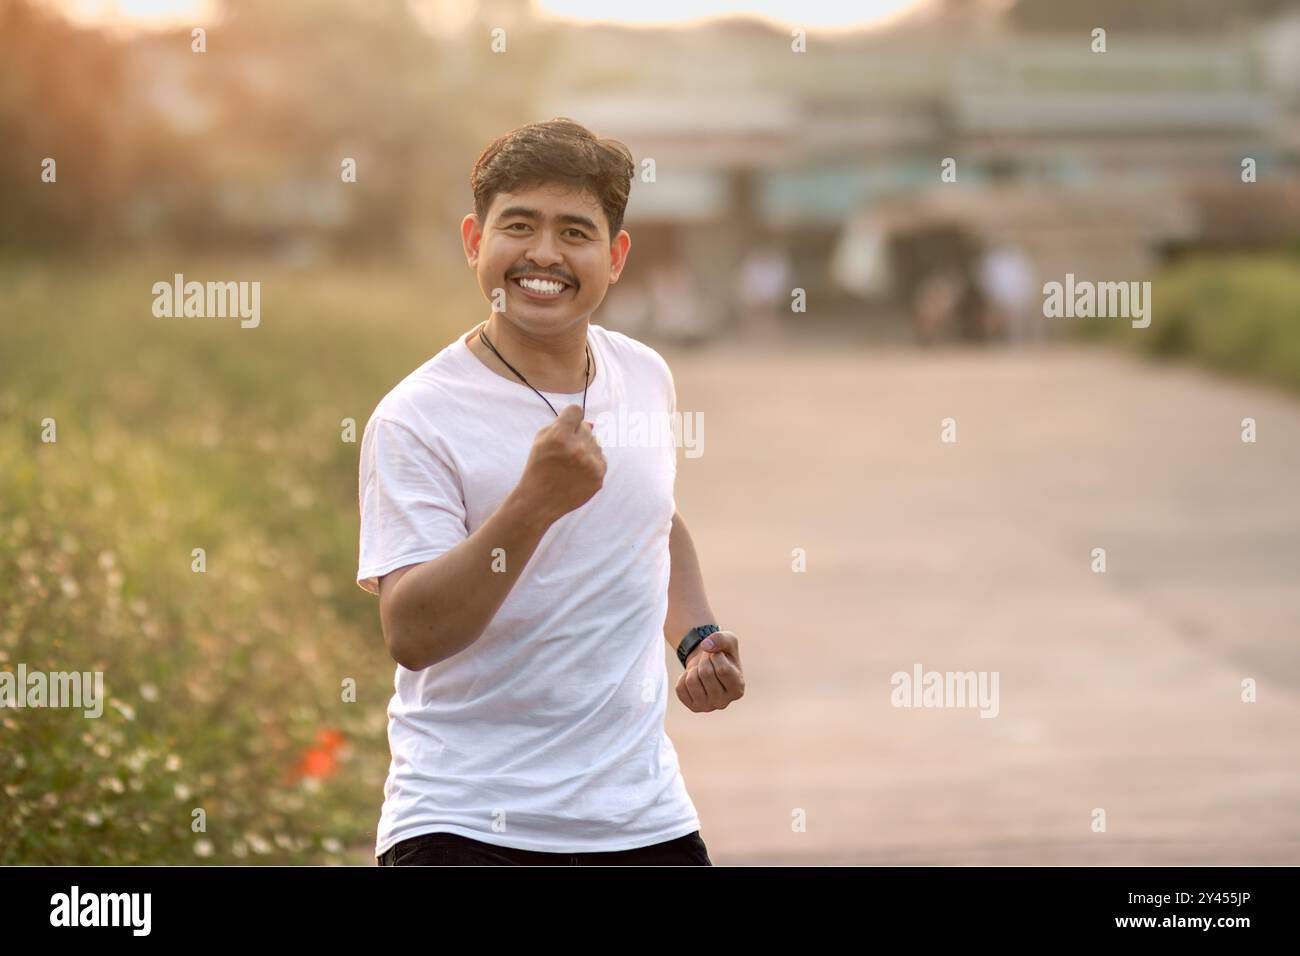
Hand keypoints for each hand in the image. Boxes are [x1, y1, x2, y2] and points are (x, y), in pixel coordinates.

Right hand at [515, 404, 605, 524]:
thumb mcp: (540, 441)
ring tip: (570, 465)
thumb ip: (562, 424)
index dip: (570, 418)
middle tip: (564, 453)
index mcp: (559, 436)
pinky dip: (592, 463)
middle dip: (576, 436)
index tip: (567, 427)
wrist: (540, 501)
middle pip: (586, 427)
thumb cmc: (538, 468)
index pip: (576, 410)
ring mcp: (590, 463)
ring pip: (596, 443)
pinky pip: (601, 459)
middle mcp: (577, 447)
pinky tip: (578, 473)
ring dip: (585, 450)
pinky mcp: (599, 476)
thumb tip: (590, 422)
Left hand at [676, 630, 744, 712]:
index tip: (717, 655)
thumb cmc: (721, 653)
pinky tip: (693, 678)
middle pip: (706, 674)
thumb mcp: (728, 640)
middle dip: (704, 660)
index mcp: (738, 689)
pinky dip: (684, 677)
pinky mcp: (693, 707)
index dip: (716, 656)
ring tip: (700, 669)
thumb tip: (706, 646)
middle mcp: (724, 703)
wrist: (707, 664)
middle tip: (707, 660)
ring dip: (693, 668)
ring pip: (691, 681)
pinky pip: (680, 688)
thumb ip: (721, 638)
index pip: (723, 670)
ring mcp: (707, 707)